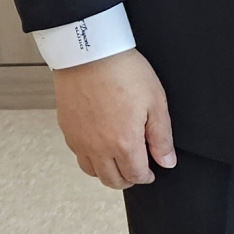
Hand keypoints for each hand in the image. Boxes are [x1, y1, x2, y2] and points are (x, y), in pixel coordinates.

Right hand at [54, 47, 176, 188]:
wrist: (89, 52)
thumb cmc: (123, 72)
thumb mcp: (155, 102)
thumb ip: (161, 137)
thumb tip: (166, 162)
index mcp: (124, 143)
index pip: (136, 176)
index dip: (146, 177)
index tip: (151, 171)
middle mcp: (98, 148)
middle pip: (112, 180)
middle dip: (127, 179)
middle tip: (136, 169)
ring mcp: (80, 140)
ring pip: (92, 172)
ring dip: (107, 171)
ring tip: (117, 159)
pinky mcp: (67, 129)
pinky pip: (78, 155)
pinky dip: (90, 157)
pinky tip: (99, 144)